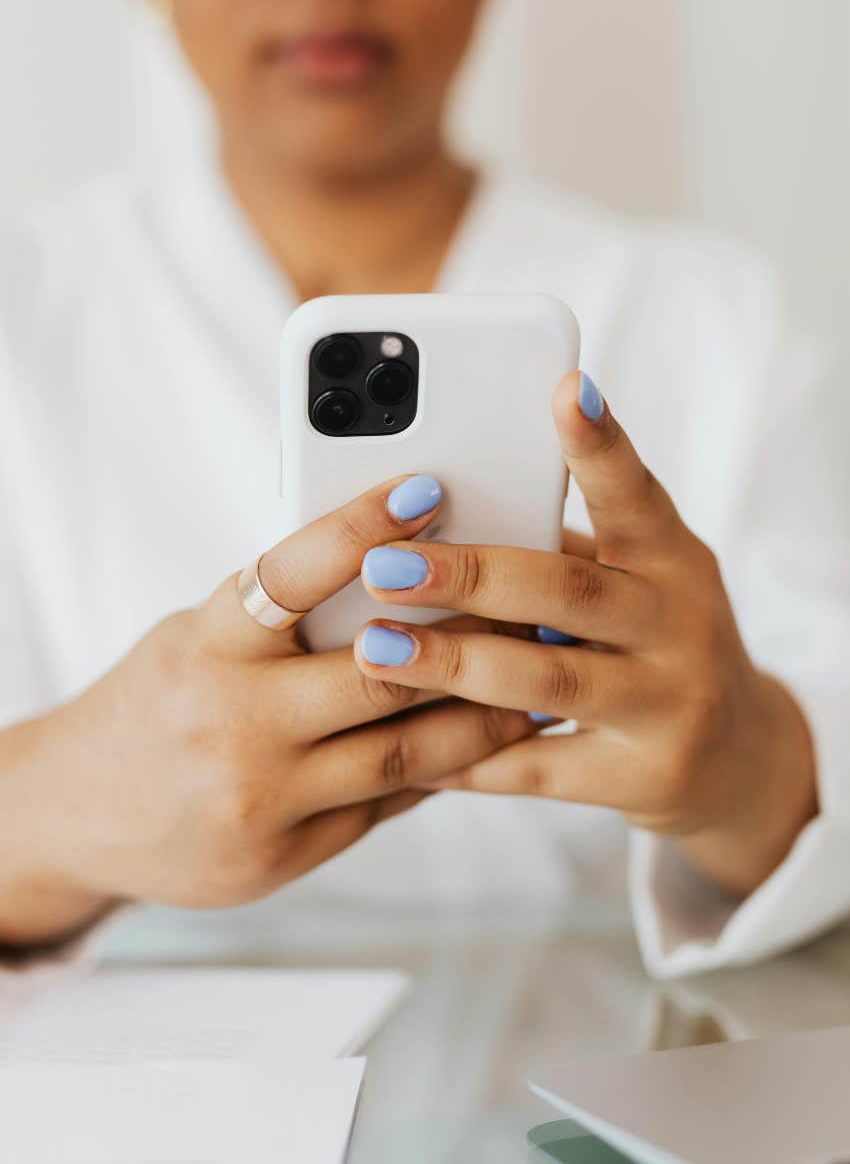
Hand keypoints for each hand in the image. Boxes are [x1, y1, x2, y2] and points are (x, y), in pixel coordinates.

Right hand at [0, 476, 534, 947]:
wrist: (77, 814)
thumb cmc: (154, 703)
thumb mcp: (198, 640)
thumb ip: (282, 620)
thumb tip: (394, 579)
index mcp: (206, 646)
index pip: (290, 574)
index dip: (361, 527)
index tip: (426, 488)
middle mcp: (234, 721)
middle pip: (378, 672)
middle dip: (468, 639)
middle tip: (532, 605)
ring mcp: (262, 798)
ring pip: (403, 753)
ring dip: (483, 716)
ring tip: (538, 682)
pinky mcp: (285, 855)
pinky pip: (385, 806)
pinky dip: (441, 770)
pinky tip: (487, 745)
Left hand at [353, 374, 817, 896]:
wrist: (737, 759)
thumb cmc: (657, 644)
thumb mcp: (637, 584)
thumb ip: (560, 554)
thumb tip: (436, 519)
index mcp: (674, 560)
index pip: (636, 493)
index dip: (601, 444)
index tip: (565, 388)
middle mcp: (682, 625)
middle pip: (569, 590)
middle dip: (468, 574)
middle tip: (382, 564)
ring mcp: (670, 705)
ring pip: (548, 678)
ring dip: (452, 664)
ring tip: (374, 648)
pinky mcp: (644, 777)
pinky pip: (539, 768)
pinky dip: (470, 758)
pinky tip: (412, 748)